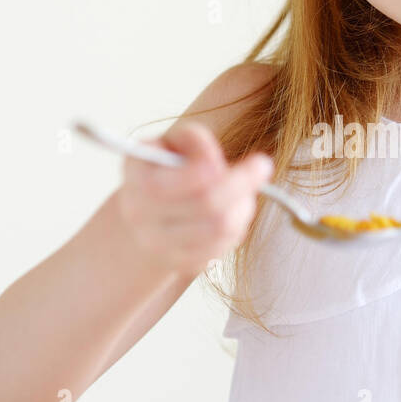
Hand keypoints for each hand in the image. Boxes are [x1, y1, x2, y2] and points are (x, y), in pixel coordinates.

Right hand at [117, 121, 274, 275]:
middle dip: (243, 183)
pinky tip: (233, 212)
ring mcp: (159, 244)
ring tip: (244, 191)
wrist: (141, 215)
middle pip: (210, 206)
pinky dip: (236, 227)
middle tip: (262, 166)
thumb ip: (192, 139)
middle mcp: (141, 217)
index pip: (187, 179)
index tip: (247, 156)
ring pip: (221, 228)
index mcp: (138, 181)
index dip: (217, 168)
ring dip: (242, 206)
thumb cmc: (162, 171)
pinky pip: (221, 246)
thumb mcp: (168, 143)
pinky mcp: (178, 262)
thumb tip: (214, 158)